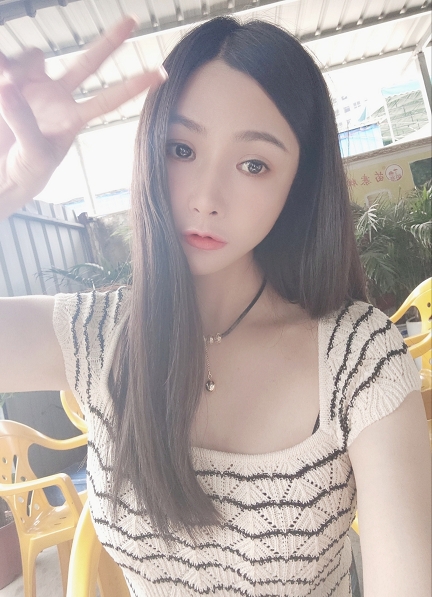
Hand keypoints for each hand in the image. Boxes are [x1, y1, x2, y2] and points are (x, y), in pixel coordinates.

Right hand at [0, 17, 165, 219]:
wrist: (3, 174)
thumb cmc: (26, 172)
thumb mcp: (34, 155)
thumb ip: (25, 121)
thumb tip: (9, 87)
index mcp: (72, 120)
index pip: (108, 100)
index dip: (132, 86)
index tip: (160, 74)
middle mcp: (58, 98)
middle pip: (89, 64)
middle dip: (110, 42)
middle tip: (132, 21)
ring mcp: (35, 88)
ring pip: (35, 56)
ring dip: (19, 66)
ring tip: (5, 90)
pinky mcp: (9, 82)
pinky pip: (6, 62)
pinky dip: (3, 67)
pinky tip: (1, 81)